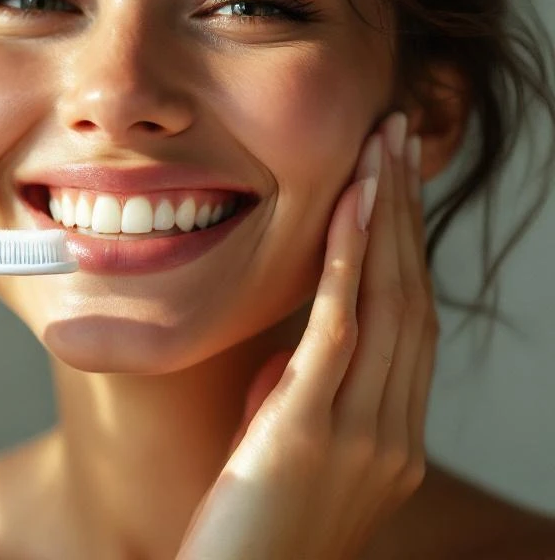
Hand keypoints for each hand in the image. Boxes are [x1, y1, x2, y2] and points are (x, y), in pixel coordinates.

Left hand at [177, 112, 436, 559]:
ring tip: (381, 149)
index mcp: (391, 437)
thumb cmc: (247, 530)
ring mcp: (362, 438)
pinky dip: (348, 265)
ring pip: (389, 304)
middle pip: (412, 298)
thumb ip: (304, 396)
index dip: (407, 246)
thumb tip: (305, 339)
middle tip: (397, 138)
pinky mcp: (309, 436)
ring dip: (385, 219)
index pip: (411, 321)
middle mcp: (393, 434)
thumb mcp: (286, 453)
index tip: (395, 183)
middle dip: (406, 212)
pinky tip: (350, 210)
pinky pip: (338, 332)